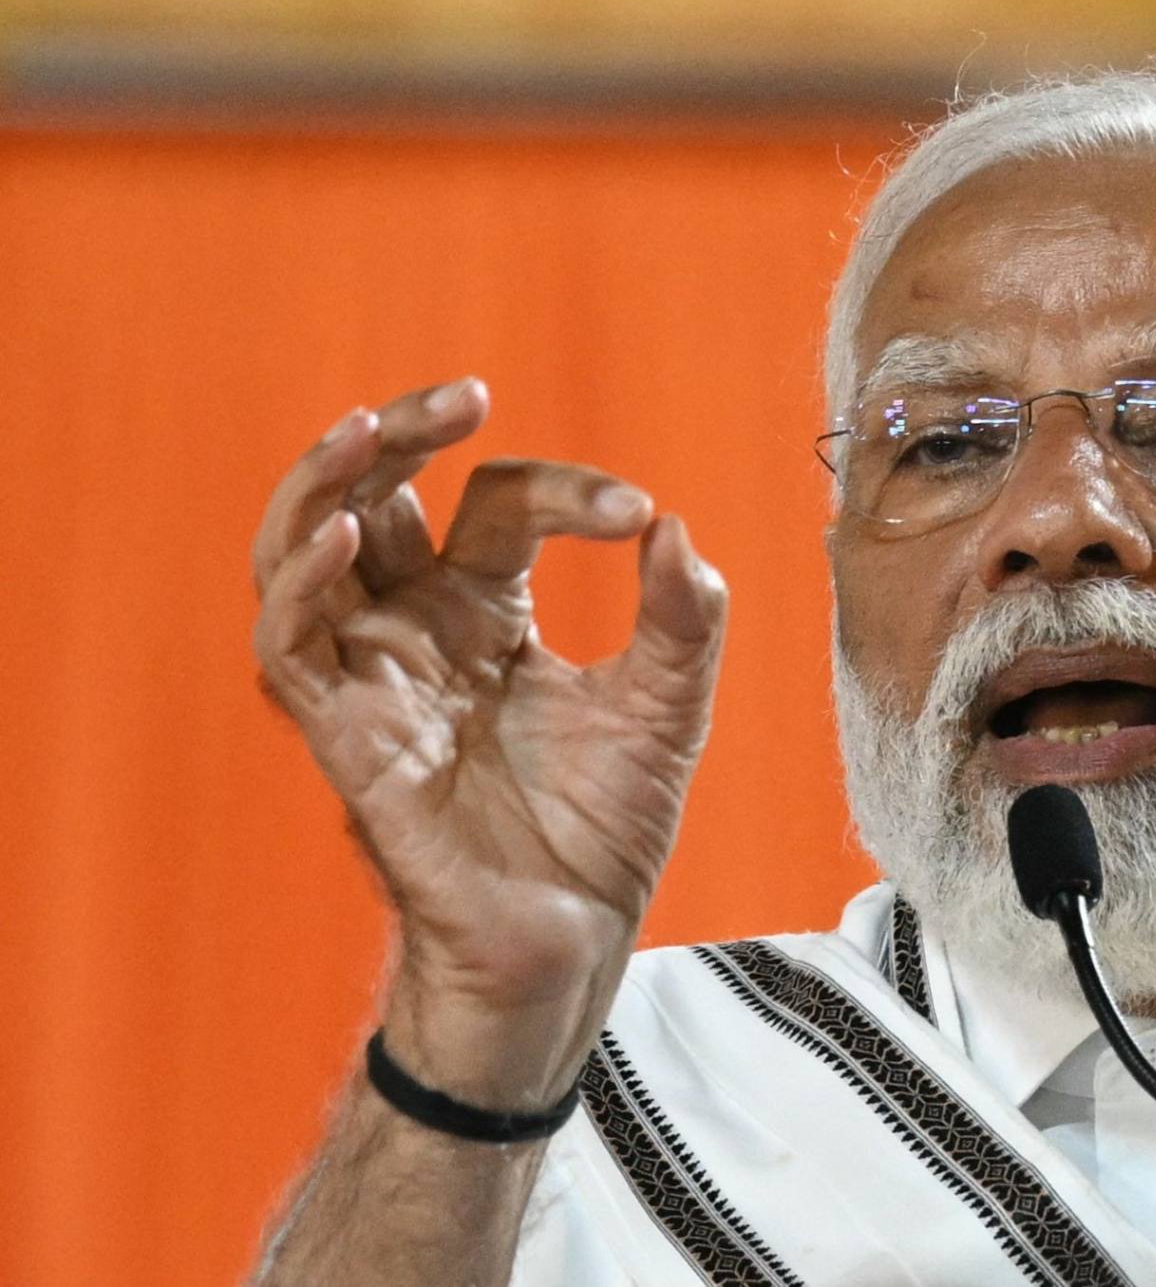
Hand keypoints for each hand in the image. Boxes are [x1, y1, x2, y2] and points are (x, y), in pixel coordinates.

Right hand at [251, 378, 726, 1107]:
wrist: (575, 942)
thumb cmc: (607, 831)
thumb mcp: (669, 709)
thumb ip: (683, 619)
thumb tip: (673, 527)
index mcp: (487, 615)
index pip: (497, 509)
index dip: (563, 492)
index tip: (635, 516)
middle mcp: (418, 633)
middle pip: (373, 500)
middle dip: (402, 433)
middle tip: (462, 397)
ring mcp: (374, 682)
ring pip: (301, 555)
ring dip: (323, 484)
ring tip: (370, 430)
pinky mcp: (347, 739)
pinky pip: (289, 648)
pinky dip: (304, 585)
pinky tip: (348, 533)